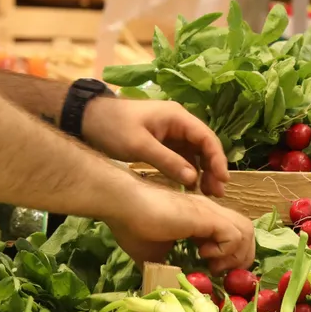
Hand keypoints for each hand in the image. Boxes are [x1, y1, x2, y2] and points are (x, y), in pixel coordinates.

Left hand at [81, 97, 229, 196]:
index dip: (218, 158)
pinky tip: (188, 188)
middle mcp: (177, 123)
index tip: (223, 179)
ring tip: (206, 195)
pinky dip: (186, 171)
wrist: (87, 119)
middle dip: (212, 169)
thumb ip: (167, 162)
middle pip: (203, 146)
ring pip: (193, 153)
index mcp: (177, 117)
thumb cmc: (113, 127)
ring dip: (201, 172)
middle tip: (217, 194)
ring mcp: (169, 132)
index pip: (206, 137)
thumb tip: (193, 180)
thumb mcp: (139, 146)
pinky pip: (180, 157)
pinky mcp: (160, 142)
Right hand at [105, 183, 254, 271]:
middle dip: (240, 257)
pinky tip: (203, 254)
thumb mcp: (152, 254)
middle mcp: (209, 211)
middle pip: (247, 231)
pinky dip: (226, 251)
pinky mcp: (206, 216)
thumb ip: (165, 265)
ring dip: (235, 255)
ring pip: (247, 231)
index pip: (233, 234)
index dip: (230, 256)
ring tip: (212, 264)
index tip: (210, 270)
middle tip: (217, 270)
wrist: (122, 204)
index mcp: (199, 219)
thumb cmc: (132, 225)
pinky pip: (234, 235)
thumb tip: (165, 285)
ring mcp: (209, 211)